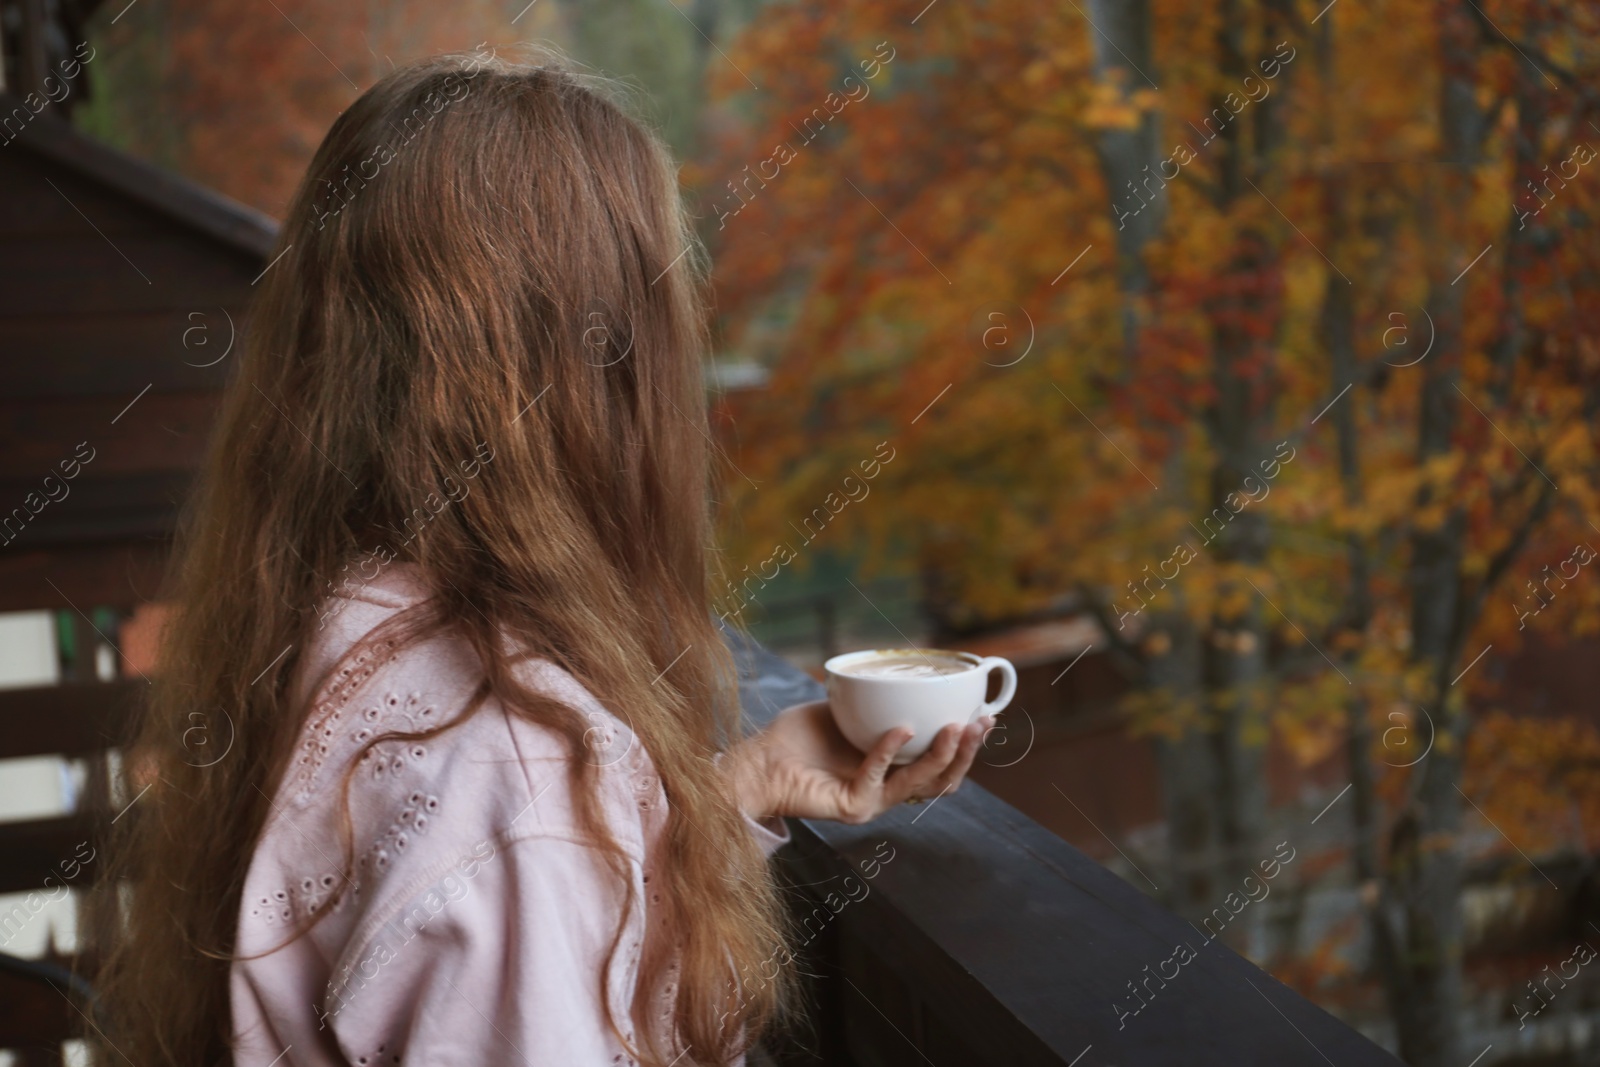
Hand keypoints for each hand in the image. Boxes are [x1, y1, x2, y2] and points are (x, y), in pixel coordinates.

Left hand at [722, 700, 992, 824]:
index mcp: (891, 768)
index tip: (983, 713)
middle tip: (982, 722)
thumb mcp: (843, 707)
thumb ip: (872, 697)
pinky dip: (890, 749)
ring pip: (923, 784)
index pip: (939, 763)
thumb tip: (900, 669)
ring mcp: (873, 800)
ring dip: (944, 755)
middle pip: (943, 778)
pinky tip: (901, 727)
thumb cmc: (794, 738)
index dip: (965, 743)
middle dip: (967, 750)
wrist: (757, 763)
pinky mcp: (853, 806)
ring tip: (957, 727)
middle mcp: (887, 788)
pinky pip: (879, 777)